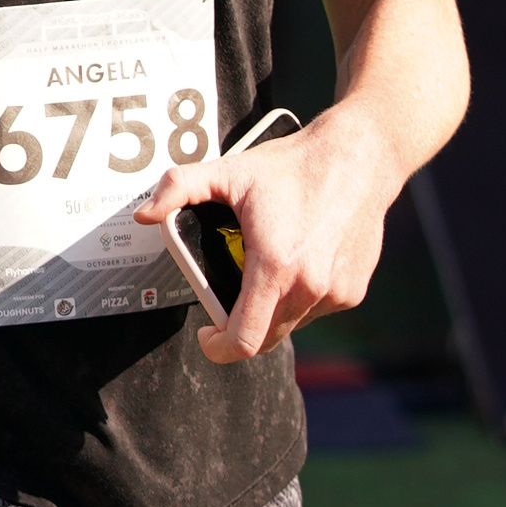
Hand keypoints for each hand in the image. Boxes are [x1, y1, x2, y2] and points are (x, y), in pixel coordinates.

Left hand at [135, 111, 395, 365]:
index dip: (217, 349)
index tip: (207, 336)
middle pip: (265, 338)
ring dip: (272, 310)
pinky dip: (301, 298)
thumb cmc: (295, 166)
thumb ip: (179, 189)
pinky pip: (316, 310)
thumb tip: (145, 214)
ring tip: (265, 270)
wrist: (360, 158)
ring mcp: (335, 293)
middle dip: (241, 326)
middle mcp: (309, 287)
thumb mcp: (229, 171)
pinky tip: (298, 262)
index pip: (243, 340)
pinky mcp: (353, 291)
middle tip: (229, 295)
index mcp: (274, 267)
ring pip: (291, 324)